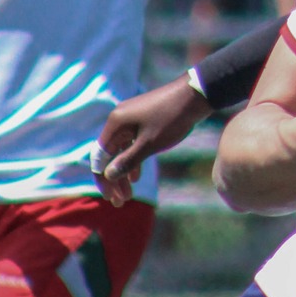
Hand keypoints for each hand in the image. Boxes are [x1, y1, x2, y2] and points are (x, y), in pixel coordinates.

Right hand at [93, 75, 209, 205]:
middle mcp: (119, 119)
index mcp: (115, 124)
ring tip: (129, 194)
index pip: (100, 157)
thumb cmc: (172, 119)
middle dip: (114, 179)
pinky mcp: (143, 119)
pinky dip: (133, 160)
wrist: (196, 94)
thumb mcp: (149, 144)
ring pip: (121, 150)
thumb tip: (108, 175)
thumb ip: (127, 161)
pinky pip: (131, 143)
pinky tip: (136, 177)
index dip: (104, 180)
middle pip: (109, 155)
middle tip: (121, 202)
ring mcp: (131, 118)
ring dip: (123, 172)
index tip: (111, 198)